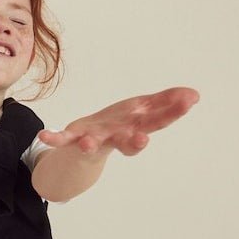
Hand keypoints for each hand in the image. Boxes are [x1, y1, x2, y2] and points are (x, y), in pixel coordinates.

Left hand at [37, 87, 199, 156]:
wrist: (86, 145)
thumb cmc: (119, 125)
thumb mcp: (144, 110)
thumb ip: (167, 103)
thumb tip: (194, 94)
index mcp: (136, 128)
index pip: (157, 121)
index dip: (172, 113)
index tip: (188, 101)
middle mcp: (116, 137)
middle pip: (128, 140)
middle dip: (134, 142)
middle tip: (142, 140)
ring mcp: (94, 140)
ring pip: (94, 145)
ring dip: (91, 145)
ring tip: (87, 144)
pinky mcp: (73, 140)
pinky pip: (62, 141)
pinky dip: (54, 139)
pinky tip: (45, 135)